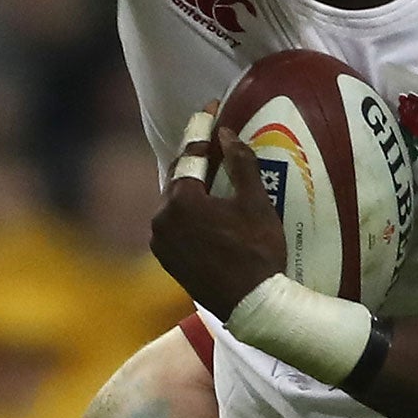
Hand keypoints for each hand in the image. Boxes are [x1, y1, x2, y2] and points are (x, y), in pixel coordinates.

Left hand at [149, 122, 291, 316]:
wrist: (251, 305)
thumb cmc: (257, 252)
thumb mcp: (255, 202)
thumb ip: (240, 163)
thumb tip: (227, 133)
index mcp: (181, 201)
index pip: (190, 156)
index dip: (202, 132)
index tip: (211, 112)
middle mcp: (161, 219)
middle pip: (179, 179)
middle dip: (196, 161)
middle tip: (215, 145)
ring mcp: (161, 241)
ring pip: (175, 203)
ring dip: (192, 189)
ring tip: (214, 177)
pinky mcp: (166, 259)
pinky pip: (174, 225)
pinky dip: (188, 213)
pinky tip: (206, 210)